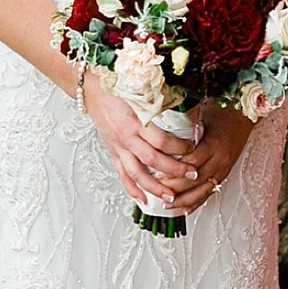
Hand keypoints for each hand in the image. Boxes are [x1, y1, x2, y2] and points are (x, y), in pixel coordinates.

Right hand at [83, 72, 203, 211]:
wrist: (93, 91)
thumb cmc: (117, 89)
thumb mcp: (140, 93)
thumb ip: (159, 104)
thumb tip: (187, 108)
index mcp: (134, 121)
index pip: (161, 140)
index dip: (179, 147)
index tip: (194, 148)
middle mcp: (126, 137)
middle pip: (152, 160)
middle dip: (174, 170)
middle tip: (192, 175)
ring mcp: (118, 148)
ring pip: (137, 174)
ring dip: (154, 188)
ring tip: (170, 197)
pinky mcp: (113, 153)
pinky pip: (122, 176)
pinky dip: (133, 190)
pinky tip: (144, 199)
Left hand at [161, 101, 254, 215]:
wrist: (245, 115)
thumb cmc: (221, 111)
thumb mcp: (202, 114)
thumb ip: (183, 124)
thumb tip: (157, 129)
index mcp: (214, 143)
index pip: (192, 161)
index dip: (174, 169)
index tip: (157, 173)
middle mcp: (221, 159)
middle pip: (196, 179)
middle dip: (176, 189)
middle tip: (157, 193)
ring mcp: (224, 168)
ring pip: (203, 190)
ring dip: (184, 200)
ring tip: (167, 206)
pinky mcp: (225, 173)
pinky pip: (211, 191)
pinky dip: (197, 202)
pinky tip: (185, 210)